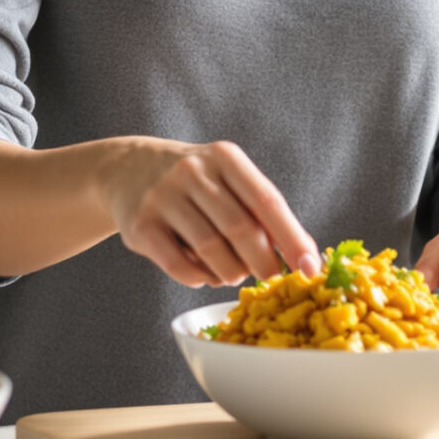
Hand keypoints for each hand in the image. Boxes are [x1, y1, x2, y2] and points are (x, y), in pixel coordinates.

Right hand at [93, 138, 320, 286]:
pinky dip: (200, 278)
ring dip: (231, 272)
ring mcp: (162, 197)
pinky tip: (204, 273)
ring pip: (210, 250)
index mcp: (224, 157)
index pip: (267, 201)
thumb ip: (259, 210)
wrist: (127, 169)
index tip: (311, 268)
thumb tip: (302, 255)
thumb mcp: (227, 179)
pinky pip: (180, 266)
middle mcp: (192, 172)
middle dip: (263, 263)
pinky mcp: (140, 226)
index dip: (292, 238)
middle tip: (272, 280)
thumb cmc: (195, 182)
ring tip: (234, 273)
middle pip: (240, 229)